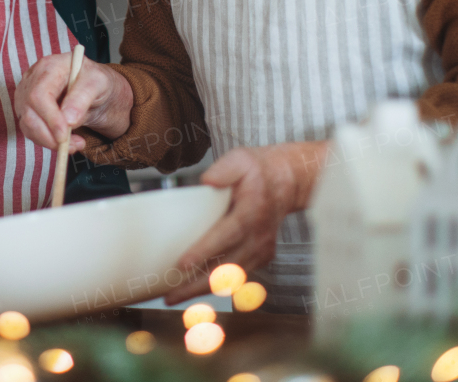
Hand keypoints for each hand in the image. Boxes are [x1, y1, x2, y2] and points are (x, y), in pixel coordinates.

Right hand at [14, 52, 132, 151]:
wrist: (90, 88)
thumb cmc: (93, 81)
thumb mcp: (98, 83)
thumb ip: (83, 97)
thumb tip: (68, 120)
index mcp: (49, 66)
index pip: (39, 94)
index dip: (50, 117)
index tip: (64, 135)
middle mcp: (32, 80)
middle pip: (29, 112)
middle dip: (50, 135)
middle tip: (75, 145)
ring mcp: (25, 96)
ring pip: (28, 125)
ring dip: (51, 142)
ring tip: (77, 144)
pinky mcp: (26, 111)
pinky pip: (31, 132)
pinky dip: (48, 142)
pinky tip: (66, 141)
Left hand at [164, 141, 327, 304]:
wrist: (288, 182)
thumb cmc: (258, 171)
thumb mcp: (241, 160)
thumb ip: (223, 170)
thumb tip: (206, 182)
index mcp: (251, 212)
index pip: (226, 235)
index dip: (204, 251)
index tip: (182, 264)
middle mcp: (258, 237)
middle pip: (226, 268)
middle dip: (196, 284)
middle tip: (169, 294)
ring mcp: (261, 250)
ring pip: (230, 279)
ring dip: (202, 291)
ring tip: (174, 297)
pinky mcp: (259, 258)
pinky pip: (236, 278)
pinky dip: (215, 287)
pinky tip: (192, 291)